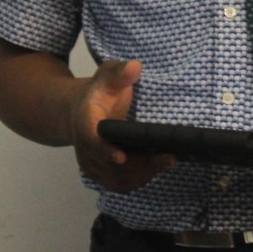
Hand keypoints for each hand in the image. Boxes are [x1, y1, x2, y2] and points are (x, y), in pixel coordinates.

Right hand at [70, 58, 175, 192]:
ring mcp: (93, 165)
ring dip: (144, 174)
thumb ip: (118, 72)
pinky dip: (141, 179)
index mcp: (84, 123)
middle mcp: (85, 149)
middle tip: (169, 157)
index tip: (121, 157)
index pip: (91, 140)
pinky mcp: (103, 175)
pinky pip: (121, 185)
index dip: (104, 150)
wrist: (83, 112)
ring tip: (169, 160)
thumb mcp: (106, 76)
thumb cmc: (100, 93)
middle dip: (140, 164)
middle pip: (110, 166)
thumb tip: (134, 67)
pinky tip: (159, 167)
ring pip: (117, 180)